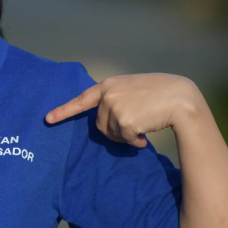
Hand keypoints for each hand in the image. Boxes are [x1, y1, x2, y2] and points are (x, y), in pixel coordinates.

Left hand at [44, 73, 196, 146]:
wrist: (180, 97)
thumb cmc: (160, 93)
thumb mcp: (132, 88)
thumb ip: (115, 99)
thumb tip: (105, 123)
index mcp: (108, 85)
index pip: (82, 99)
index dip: (64, 111)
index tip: (48, 119)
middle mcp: (108, 95)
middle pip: (100, 125)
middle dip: (114, 131)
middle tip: (134, 126)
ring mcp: (115, 108)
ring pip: (112, 134)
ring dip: (126, 136)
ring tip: (144, 125)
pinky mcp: (124, 122)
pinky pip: (125, 141)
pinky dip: (135, 142)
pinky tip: (147, 134)